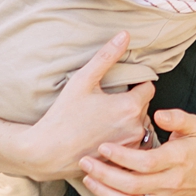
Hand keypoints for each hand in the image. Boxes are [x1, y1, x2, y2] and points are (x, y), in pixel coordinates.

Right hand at [27, 32, 153, 178]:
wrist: (47, 151)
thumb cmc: (63, 115)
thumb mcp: (83, 81)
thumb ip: (106, 56)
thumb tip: (125, 34)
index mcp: (130, 106)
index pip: (148, 87)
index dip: (135, 84)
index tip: (120, 87)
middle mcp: (136, 127)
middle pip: (144, 107)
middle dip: (131, 103)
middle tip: (108, 104)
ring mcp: (130, 146)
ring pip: (140, 126)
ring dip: (129, 121)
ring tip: (105, 121)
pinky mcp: (123, 161)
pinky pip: (133, 145)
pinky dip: (125, 140)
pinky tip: (105, 137)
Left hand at [79, 107, 195, 195]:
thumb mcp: (195, 127)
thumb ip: (177, 117)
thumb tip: (157, 114)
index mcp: (178, 160)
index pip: (146, 163)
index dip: (122, 156)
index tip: (103, 146)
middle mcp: (170, 184)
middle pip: (132, 185)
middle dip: (104, 174)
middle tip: (86, 162)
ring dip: (105, 194)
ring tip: (89, 179)